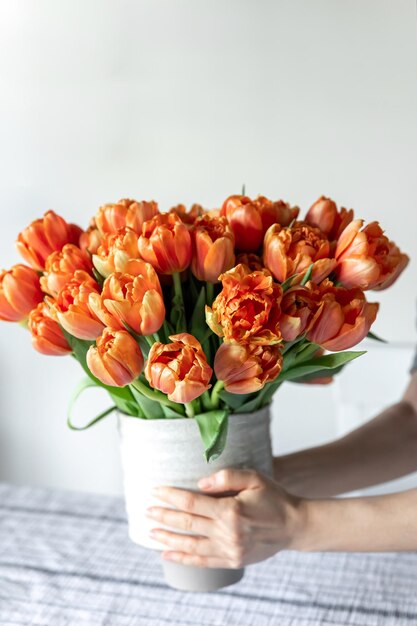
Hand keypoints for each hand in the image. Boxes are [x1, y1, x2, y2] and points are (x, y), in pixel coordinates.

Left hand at [146, 468, 303, 568]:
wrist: (294, 525)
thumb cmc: (274, 497)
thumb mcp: (254, 478)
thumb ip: (227, 477)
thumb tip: (200, 484)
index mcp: (231, 510)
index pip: (192, 502)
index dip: (171, 496)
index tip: (155, 491)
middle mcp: (227, 532)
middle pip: (187, 524)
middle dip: (164, 517)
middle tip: (147, 511)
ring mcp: (229, 549)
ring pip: (191, 546)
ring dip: (168, 540)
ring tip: (151, 533)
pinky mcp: (233, 560)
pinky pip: (202, 561)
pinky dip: (183, 559)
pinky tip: (168, 555)